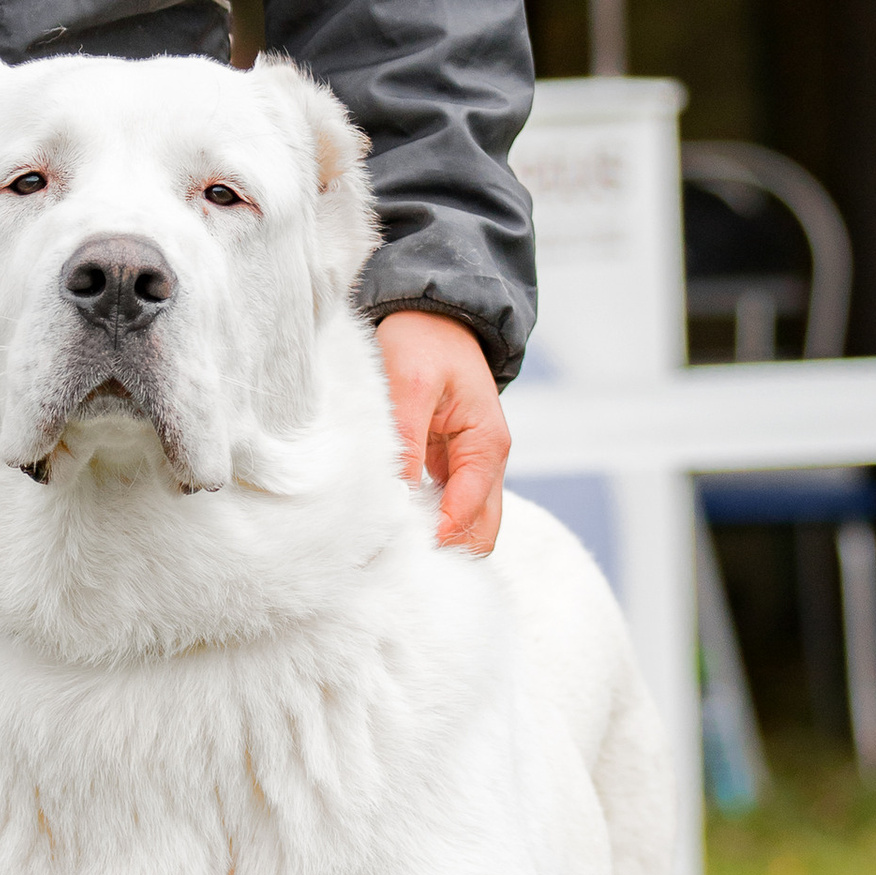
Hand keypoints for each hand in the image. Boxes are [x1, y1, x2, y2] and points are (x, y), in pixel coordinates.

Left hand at [376, 308, 508, 551]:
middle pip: (479, 533)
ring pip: (463, 524)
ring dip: (432, 538)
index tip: (390, 549)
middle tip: (392, 560)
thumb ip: (407, 443)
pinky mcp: (448, 464)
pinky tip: (391, 524)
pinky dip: (423, 520)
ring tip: (388, 548)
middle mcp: (486, 464)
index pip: (466, 515)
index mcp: (487, 447)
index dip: (432, 537)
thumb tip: (397, 500)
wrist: (432, 314)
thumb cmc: (424, 342)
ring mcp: (468, 466)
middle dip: (443, 550)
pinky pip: (443, 506)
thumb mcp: (411, 387)